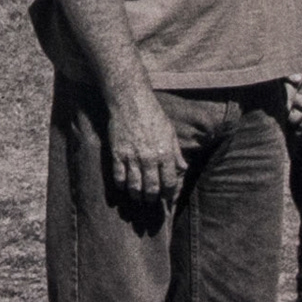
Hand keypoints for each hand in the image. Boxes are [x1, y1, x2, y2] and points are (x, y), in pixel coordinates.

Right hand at [104, 88, 184, 202]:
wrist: (130, 101)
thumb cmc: (153, 115)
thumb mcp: (170, 132)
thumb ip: (176, 153)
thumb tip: (183, 169)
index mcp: (165, 153)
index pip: (169, 183)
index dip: (168, 194)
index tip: (166, 197)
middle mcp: (149, 158)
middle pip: (152, 188)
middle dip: (152, 198)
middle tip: (151, 201)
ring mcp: (132, 157)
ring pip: (135, 186)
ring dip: (137, 196)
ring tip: (138, 198)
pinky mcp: (118, 154)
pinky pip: (119, 177)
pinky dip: (122, 185)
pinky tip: (124, 186)